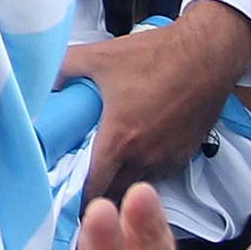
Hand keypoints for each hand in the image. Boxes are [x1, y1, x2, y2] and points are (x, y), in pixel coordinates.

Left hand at [60, 2, 250, 197]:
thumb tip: (43, 82)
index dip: (76, 195)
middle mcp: (145, 157)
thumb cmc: (155, 55)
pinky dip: (143, 171)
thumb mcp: (99, 56)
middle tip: (80, 180)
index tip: (62, 193)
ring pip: (138, 185)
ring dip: (121, 181)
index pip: (94, 188)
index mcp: (120, 140)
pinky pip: (159, 174)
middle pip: (115, 193)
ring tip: (105, 167)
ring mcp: (168, 158)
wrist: (207, 53)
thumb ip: (64, 68)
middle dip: (97, 192)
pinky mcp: (185, 154)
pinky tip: (133, 154)